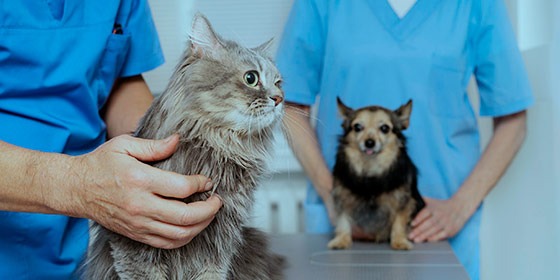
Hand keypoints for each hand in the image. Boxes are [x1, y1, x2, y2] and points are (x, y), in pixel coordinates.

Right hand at [69, 134, 222, 248]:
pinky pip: (166, 243)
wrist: (76, 189)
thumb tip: (177, 140)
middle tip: (217, 201)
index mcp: (140, 180)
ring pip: (179, 234)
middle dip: (209, 209)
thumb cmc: (101, 164)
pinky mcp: (136, 233)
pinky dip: (185, 238)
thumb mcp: (125, 145)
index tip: (207, 181)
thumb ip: (154, 145)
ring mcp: (138, 222)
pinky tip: (192, 227)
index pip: (182, 188)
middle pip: (186, 216)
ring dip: (201, 226)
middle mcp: (141, 205)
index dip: (201, 185)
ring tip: (209, 214)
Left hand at [408, 197, 470, 242]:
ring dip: (424, 236)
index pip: (424, 214)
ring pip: (434, 230)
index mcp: (434, 208)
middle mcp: (440, 215)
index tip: (412, 224)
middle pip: (428, 224)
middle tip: (410, 236)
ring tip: (416, 240)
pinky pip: (442, 235)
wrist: (460, 208)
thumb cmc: (442, 205)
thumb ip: (422, 200)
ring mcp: (446, 223)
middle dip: (418, 231)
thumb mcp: (432, 201)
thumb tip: (411, 196)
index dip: (418, 219)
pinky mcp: (451, 230)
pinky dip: (435, 238)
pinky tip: (428, 240)